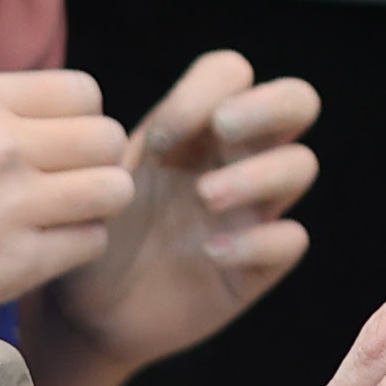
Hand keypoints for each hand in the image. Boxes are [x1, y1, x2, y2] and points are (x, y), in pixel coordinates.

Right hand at [0, 67, 134, 316]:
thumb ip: (1, 112)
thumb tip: (74, 114)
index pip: (84, 91)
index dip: (81, 118)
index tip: (59, 141)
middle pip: (107, 138)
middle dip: (98, 160)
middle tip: (70, 181)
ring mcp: (9, 207)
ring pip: (114, 190)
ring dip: (99, 202)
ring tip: (67, 213)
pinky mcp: (14, 265)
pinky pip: (91, 242)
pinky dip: (77, 245)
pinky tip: (42, 245)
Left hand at [49, 49, 324, 374]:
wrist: (85, 311)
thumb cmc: (93, 231)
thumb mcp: (96, 180)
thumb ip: (112, 146)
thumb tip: (132, 128)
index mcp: (197, 129)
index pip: (231, 73)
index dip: (203, 92)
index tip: (157, 141)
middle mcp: (236, 160)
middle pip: (297, 101)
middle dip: (265, 105)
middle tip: (222, 130)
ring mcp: (253, 211)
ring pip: (300, 165)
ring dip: (257, 173)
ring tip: (205, 197)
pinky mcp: (258, 266)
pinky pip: (290, 240)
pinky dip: (257, 241)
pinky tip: (211, 253)